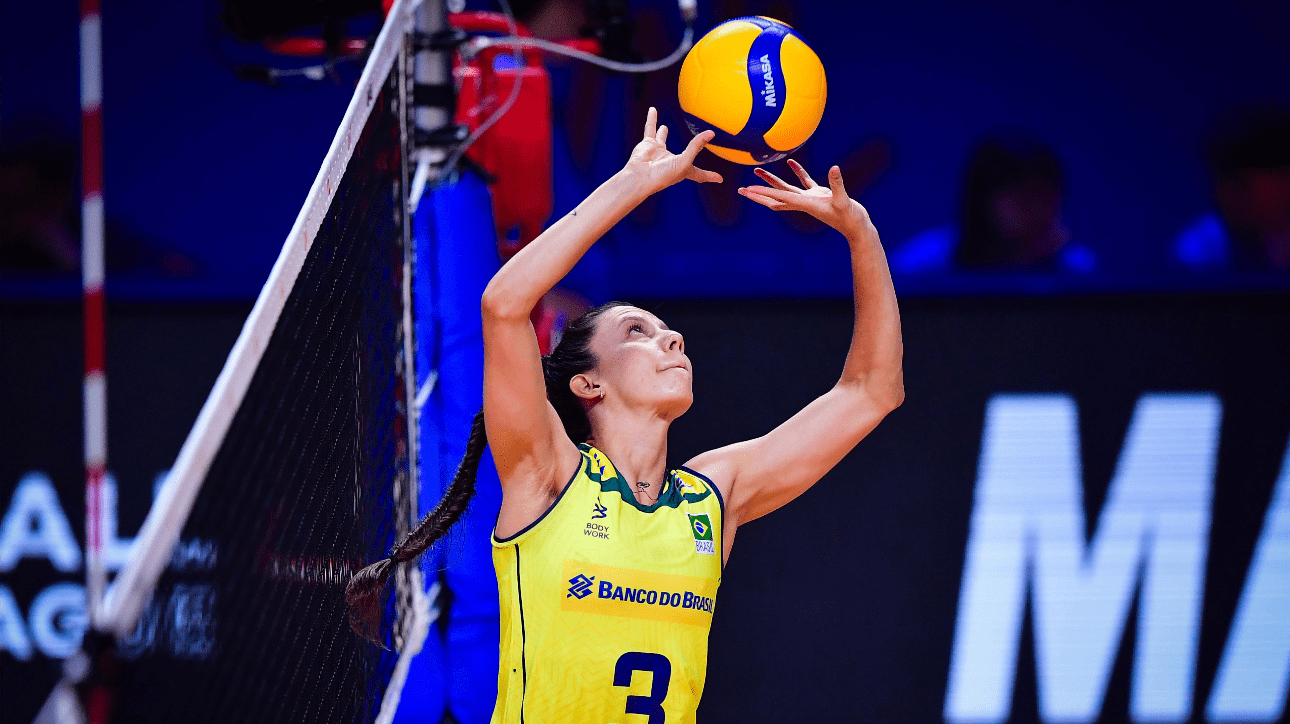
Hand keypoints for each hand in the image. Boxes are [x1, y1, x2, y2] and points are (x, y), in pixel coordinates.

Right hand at [625, 107, 722, 193]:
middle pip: (683, 154)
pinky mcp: (648, 145)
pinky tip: (653, 110)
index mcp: (683, 170)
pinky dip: (652, 119)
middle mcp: (671, 161)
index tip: (719, 179)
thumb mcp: (685, 161)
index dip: (709, 175)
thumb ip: (696, 146)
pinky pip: (650, 128)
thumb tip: (711, 133)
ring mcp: (658, 152)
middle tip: (696, 144)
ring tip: (665, 127)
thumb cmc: (663, 175)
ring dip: (663, 133)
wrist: (640, 176)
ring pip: (661, 138)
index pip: (699, 173)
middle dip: (689, 151)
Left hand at [738, 160, 872, 237]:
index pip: (779, 197)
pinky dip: (797, 172)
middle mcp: (803, 203)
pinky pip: (804, 182)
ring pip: (785, 188)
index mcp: (805, 204)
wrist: (857, 227)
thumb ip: (838, 185)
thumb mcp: (844, 201)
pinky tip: (791, 162)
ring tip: (757, 171)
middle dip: (758, 194)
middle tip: (741, 189)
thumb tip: (834, 168)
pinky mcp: (819, 195)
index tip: (747, 190)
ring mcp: (810, 199)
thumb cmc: (850, 218)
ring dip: (771, 181)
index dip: (763, 193)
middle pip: (774, 198)